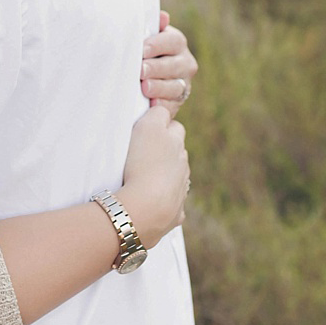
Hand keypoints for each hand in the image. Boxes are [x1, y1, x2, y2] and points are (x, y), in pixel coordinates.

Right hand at [116, 105, 188, 247]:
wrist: (145, 208)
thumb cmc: (142, 164)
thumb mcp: (148, 127)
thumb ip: (158, 113)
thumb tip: (164, 111)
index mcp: (176, 145)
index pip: (175, 127)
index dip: (162, 127)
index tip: (148, 131)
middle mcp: (183, 166)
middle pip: (177, 153)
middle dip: (166, 152)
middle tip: (144, 155)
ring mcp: (181, 191)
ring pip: (176, 178)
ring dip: (165, 176)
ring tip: (143, 179)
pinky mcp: (175, 214)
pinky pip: (171, 205)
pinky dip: (163, 203)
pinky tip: (148, 203)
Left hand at [141, 10, 196, 116]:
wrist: (144, 77)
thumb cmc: (142, 52)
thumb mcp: (146, 38)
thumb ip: (152, 27)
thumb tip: (163, 16)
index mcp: (177, 42)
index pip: (172, 41)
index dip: (157, 45)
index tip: (142, 50)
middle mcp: (185, 63)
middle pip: (174, 65)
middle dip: (156, 68)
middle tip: (140, 70)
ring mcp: (184, 84)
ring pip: (175, 86)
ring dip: (159, 87)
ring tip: (144, 88)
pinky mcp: (177, 103)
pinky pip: (172, 105)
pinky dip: (162, 105)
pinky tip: (152, 104)